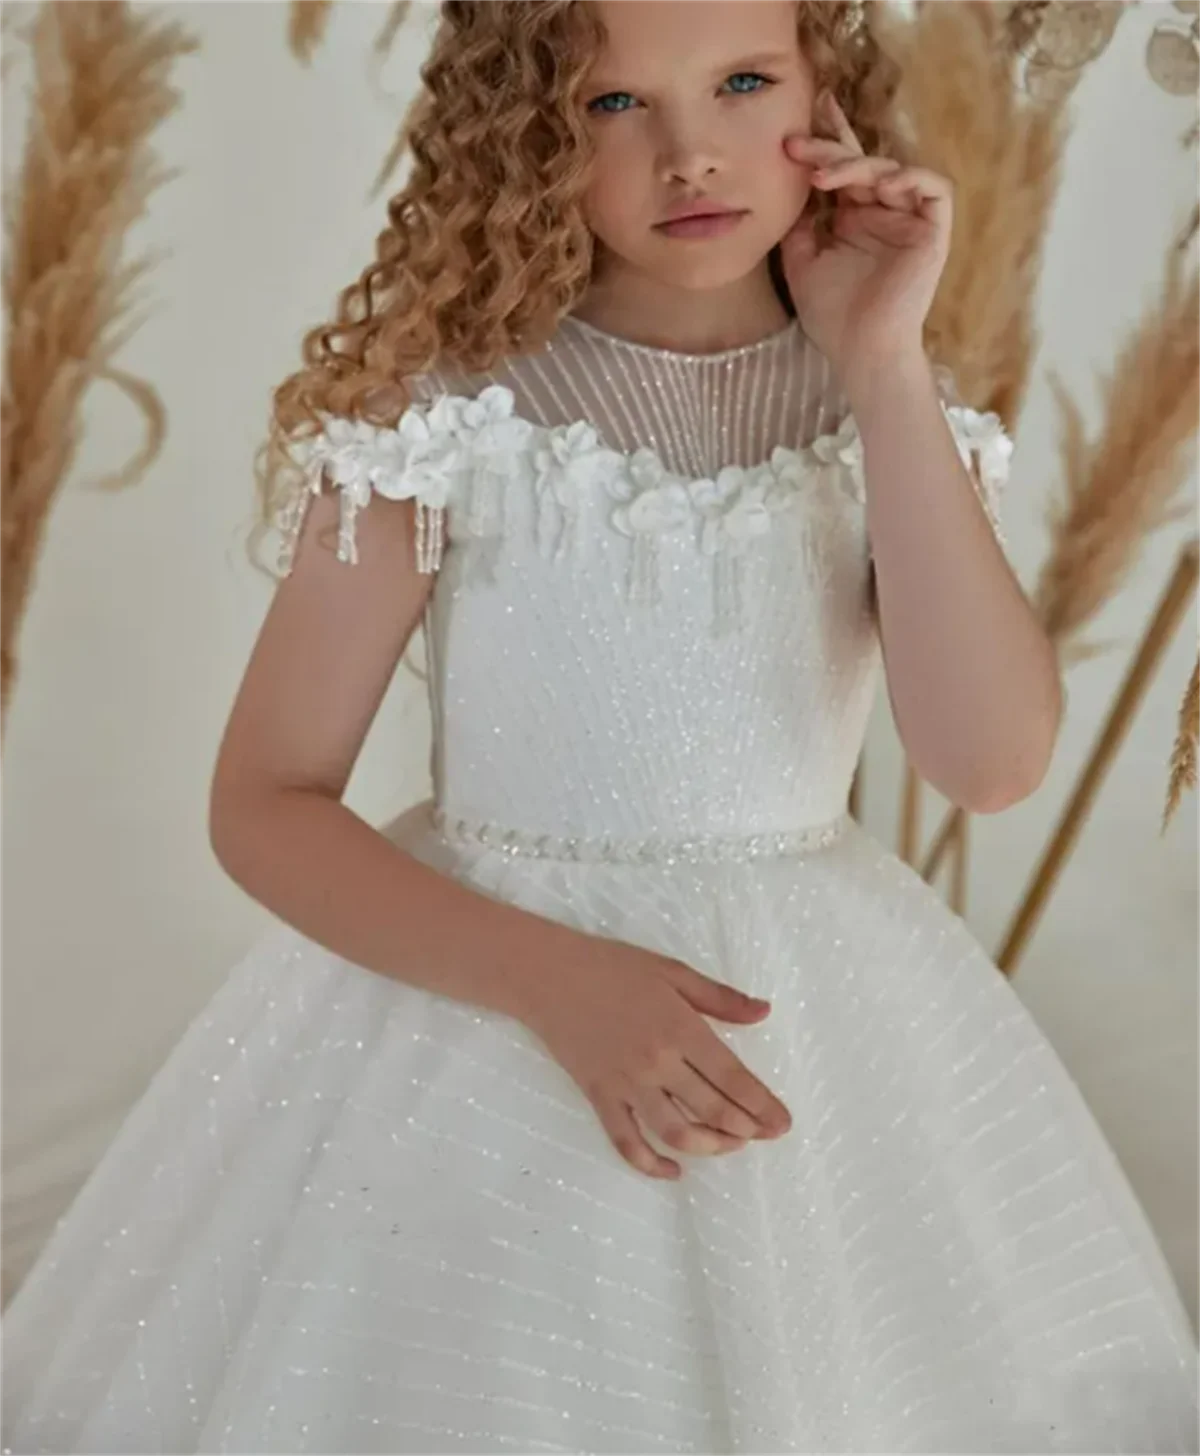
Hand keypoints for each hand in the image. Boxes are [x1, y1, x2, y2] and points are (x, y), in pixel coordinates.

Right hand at [521, 938, 791, 1179]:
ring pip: (676, 1132)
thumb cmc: (613, 967)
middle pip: (711, 1109)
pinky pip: (627, 1142)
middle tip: (763, 1135)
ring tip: (728, 1144)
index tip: (782, 1123)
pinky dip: (651, 1165)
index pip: (732, 1077)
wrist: (549, 977)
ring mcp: (627, 1084)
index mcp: (680, 1028)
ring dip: (709, 1147)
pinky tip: (673, 1171)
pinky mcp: (600, 1097)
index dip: (762, 1105)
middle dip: (745, 1129)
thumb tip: (764, 1013)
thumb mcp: (673, 972)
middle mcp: (657, 1062)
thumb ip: (721, 998)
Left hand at [781, 93, 951, 390]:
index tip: (803, 118)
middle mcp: (882, 212)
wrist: (861, 351)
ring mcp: (908, 219)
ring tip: (825, 176)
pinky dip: (911, 177)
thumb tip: (788, 186)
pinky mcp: (933, 230)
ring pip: (891, 169)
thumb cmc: (832, 315)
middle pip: (862, 163)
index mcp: (853, 217)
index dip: (830, 138)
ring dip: (857, 166)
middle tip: (798, 146)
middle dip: (830, 149)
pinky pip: (933, 187)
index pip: (844, 168)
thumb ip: (798, 223)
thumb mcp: (800, 261)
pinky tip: (882, 183)